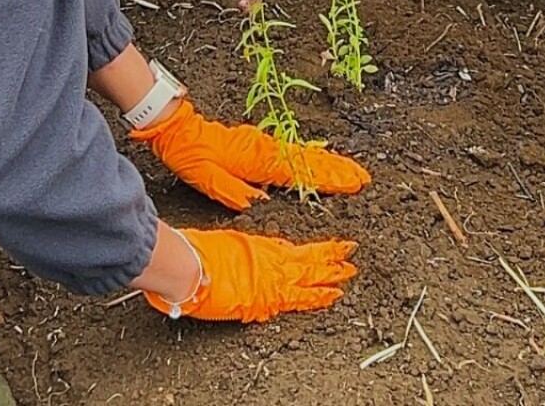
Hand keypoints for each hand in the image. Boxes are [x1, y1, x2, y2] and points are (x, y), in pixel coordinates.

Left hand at [130, 99, 370, 210]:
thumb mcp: (207, 179)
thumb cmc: (192, 154)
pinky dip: (310, 155)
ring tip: (349, 170)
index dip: (328, 179)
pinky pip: (292, 151)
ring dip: (328, 162)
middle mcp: (265, 150)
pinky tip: (318, 157)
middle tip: (362, 177)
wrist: (180, 127)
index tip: (352, 182)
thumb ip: (233, 192)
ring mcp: (264, 143)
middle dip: (337, 170)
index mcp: (257, 161)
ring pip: (303, 154)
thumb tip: (259, 204)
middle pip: (309, 160)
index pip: (300, 172)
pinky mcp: (258, 142)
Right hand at [144, 228, 357, 321]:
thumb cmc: (201, 252)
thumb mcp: (229, 245)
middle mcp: (273, 260)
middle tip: (352, 255)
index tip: (334, 247)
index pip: (298, 250)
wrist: (191, 266)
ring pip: (310, 277)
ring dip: (331, 276)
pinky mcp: (267, 299)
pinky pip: (298, 299)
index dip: (318, 249)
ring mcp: (273, 278)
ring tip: (350, 274)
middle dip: (332, 258)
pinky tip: (332, 297)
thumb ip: (246, 253)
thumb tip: (248, 261)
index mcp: (263, 247)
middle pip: (310, 259)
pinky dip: (316, 298)